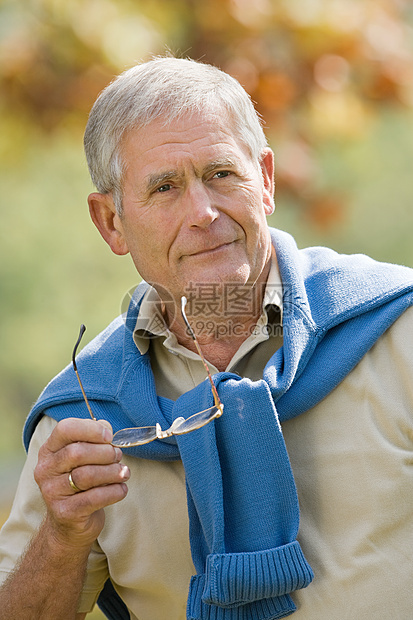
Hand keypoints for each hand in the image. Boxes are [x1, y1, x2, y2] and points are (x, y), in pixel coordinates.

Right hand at [34, 417, 129, 549]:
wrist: (70, 523)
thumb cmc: (81, 483)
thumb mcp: (84, 458)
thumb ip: (94, 439)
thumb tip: (106, 428)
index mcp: (49, 450)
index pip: (65, 429)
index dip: (91, 429)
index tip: (109, 436)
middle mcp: (45, 469)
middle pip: (77, 452)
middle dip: (105, 453)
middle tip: (118, 456)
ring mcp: (52, 492)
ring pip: (87, 475)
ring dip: (112, 472)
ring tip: (124, 473)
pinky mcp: (65, 512)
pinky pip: (95, 498)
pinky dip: (114, 491)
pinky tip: (121, 489)